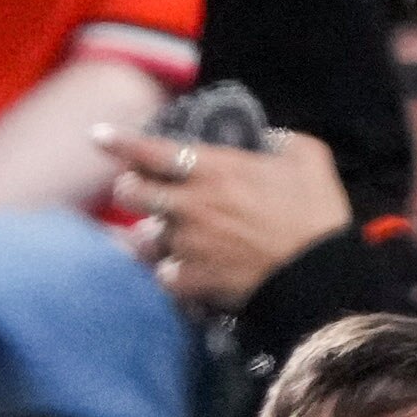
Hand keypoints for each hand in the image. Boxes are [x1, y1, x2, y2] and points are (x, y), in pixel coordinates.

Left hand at [103, 127, 352, 310]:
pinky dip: (169, 271)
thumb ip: (280, 140)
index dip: (120, 142)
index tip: (98, 137)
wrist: (319, 276)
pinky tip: (186, 270)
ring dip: (152, 233)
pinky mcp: (187, 280)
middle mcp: (189, 205)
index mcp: (214, 170)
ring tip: (176, 234)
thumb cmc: (316, 213)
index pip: (151, 151)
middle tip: (144, 190)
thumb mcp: (308, 158)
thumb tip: (265, 137)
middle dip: (130, 188)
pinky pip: (161, 274)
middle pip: (129, 192)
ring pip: (142, 236)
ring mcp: (184, 245)